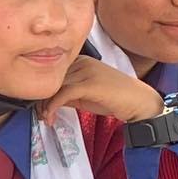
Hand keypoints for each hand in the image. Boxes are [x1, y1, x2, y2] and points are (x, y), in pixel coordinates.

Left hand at [42, 55, 165, 125]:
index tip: (39, 107)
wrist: (138, 101)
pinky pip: (63, 94)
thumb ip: (67, 93)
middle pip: (51, 78)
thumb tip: (46, 101)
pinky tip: (51, 117)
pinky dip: (52, 107)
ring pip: (54, 86)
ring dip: (45, 106)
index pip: (53, 72)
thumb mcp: (84, 94)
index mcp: (81, 60)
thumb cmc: (113, 98)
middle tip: (41, 115)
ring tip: (46, 118)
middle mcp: (82, 61)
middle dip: (42, 99)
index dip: (42, 90)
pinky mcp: (89, 83)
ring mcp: (86, 71)